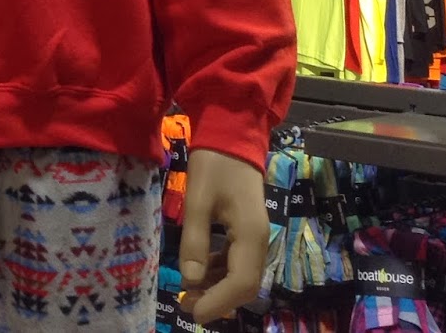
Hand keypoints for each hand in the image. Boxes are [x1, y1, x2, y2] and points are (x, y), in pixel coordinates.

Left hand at [177, 149, 269, 323]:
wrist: (232, 133)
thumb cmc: (214, 164)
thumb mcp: (197, 200)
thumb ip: (195, 241)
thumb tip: (191, 280)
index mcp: (251, 235)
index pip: (241, 284)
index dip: (218, 303)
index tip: (192, 312)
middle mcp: (259, 241)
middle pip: (245, 285)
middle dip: (218, 300)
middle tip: (186, 305)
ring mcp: (255, 235)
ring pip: (241, 274)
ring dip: (217, 288)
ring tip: (188, 293)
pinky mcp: (246, 229)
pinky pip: (237, 260)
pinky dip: (219, 272)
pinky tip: (200, 271)